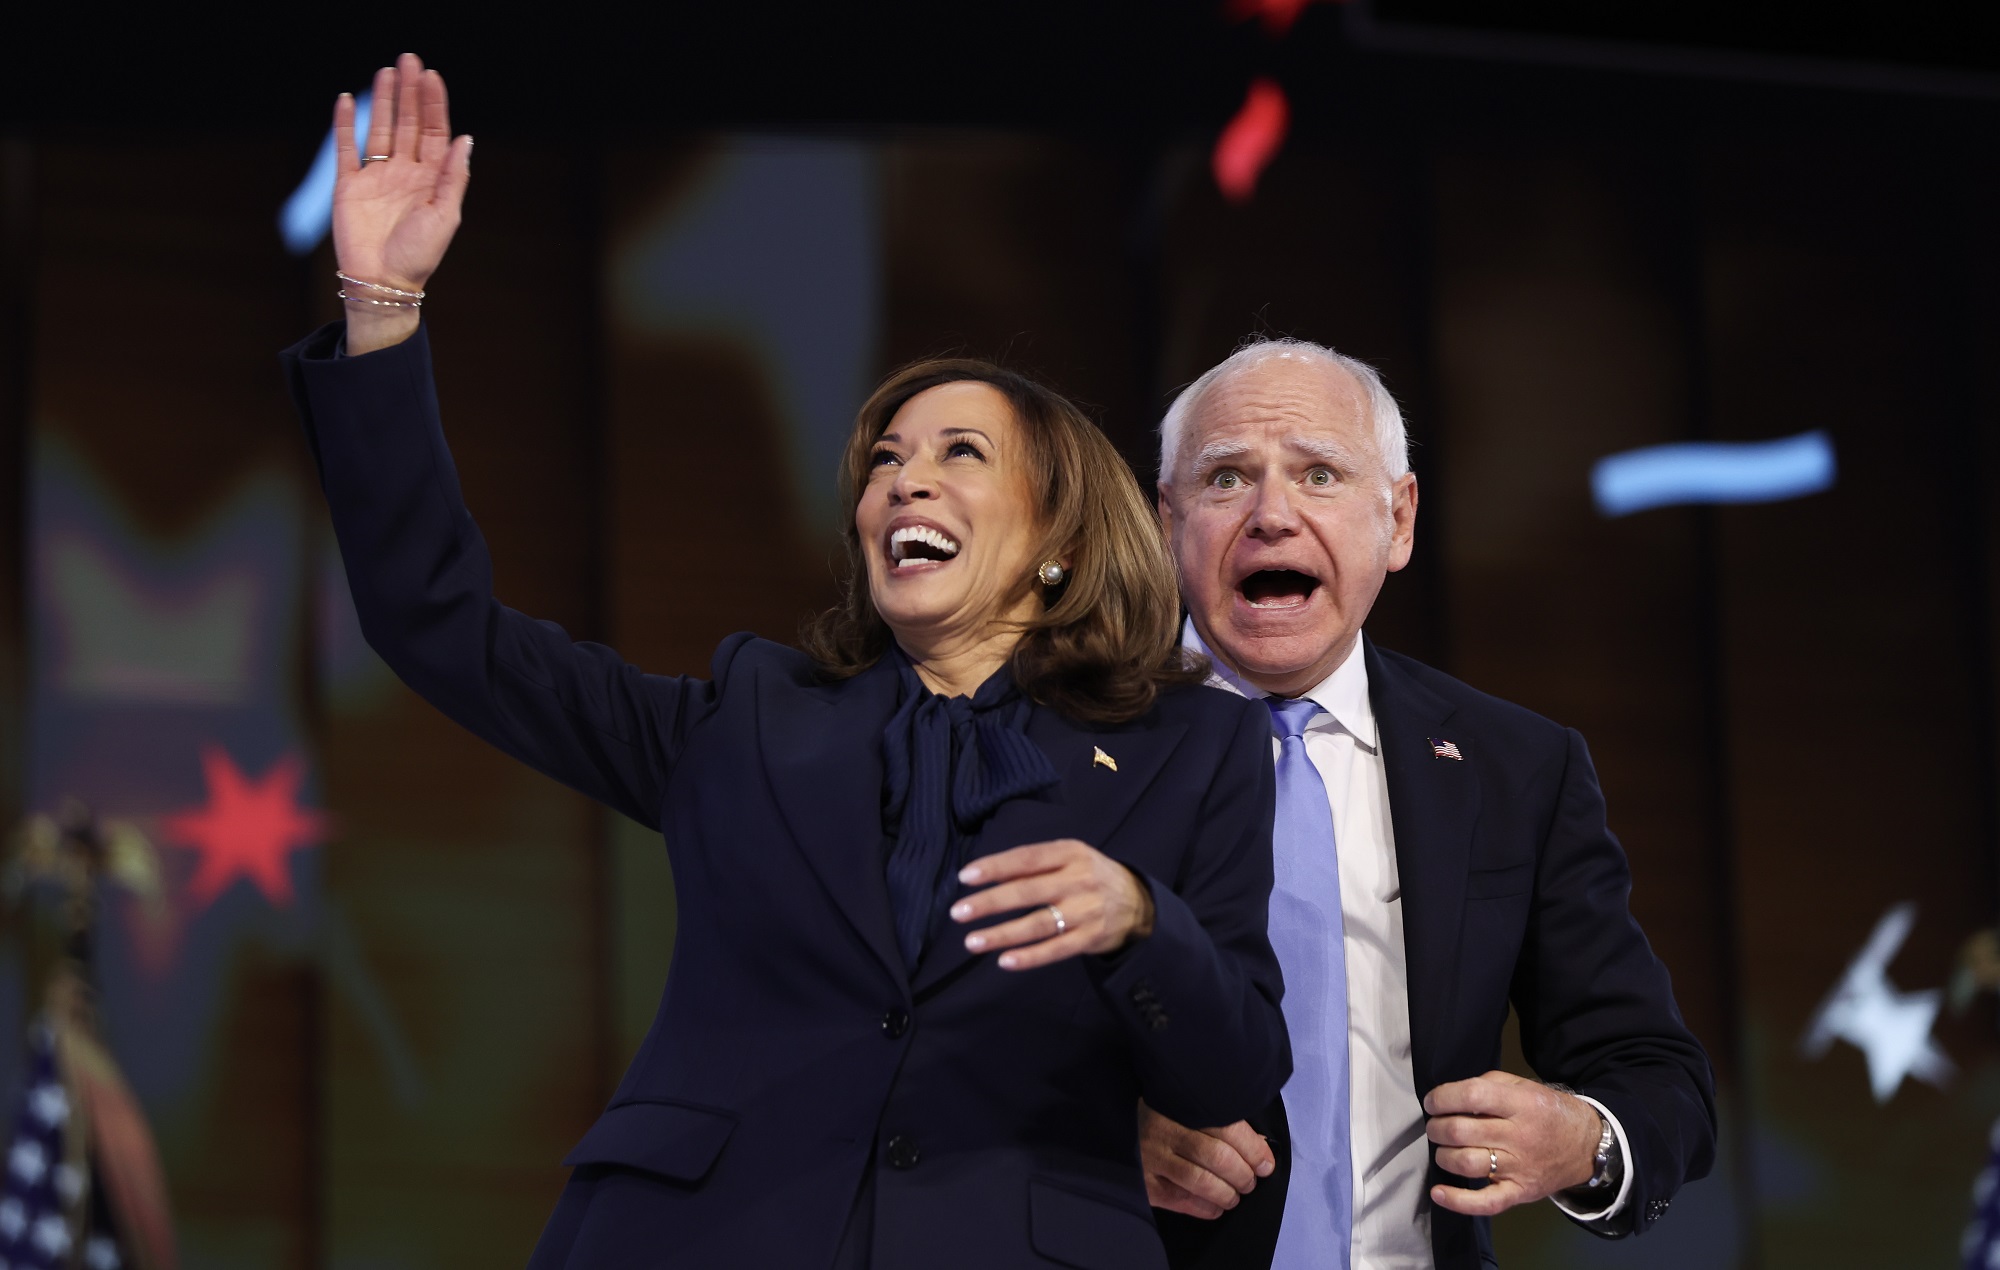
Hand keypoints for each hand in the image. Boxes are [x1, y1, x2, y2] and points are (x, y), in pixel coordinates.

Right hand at [331, 53, 472, 352]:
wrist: (382, 282)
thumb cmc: (418, 255)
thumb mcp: (445, 215)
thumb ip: (452, 177)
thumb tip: (465, 138)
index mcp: (431, 180)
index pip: (435, 133)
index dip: (434, 105)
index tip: (432, 77)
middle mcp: (405, 173)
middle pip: (409, 124)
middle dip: (410, 93)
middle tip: (409, 60)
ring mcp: (377, 177)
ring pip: (381, 129)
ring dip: (384, 101)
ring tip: (387, 71)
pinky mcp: (349, 185)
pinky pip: (346, 148)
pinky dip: (346, 124)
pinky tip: (349, 100)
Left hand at [950, 839, 1155, 969]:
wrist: (1138, 902)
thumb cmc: (1089, 875)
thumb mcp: (1069, 856)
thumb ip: (1034, 862)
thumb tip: (985, 873)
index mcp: (1070, 853)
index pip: (1027, 858)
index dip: (996, 866)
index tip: (966, 876)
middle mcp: (1078, 880)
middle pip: (1028, 892)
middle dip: (990, 902)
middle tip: (959, 912)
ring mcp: (1085, 911)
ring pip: (1038, 924)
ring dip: (1003, 934)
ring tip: (972, 942)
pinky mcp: (1090, 938)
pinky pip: (1056, 950)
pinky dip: (1030, 957)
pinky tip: (1005, 961)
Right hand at [1138, 1102, 1273, 1218]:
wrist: (1113, 1126)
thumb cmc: (1160, 1114)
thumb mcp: (1184, 1105)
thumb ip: (1218, 1120)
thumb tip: (1259, 1147)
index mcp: (1178, 1105)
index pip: (1226, 1127)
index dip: (1253, 1149)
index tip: (1266, 1163)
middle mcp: (1163, 1131)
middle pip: (1216, 1156)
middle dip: (1243, 1174)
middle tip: (1251, 1180)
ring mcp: (1151, 1158)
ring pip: (1200, 1181)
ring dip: (1227, 1193)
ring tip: (1235, 1195)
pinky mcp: (1143, 1183)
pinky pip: (1181, 1201)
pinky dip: (1206, 1208)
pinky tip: (1216, 1207)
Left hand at [1423, 1071, 1601, 1215]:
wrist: (1587, 1146)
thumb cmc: (1549, 1112)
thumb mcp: (1524, 1087)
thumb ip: (1489, 1085)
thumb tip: (1451, 1096)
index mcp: (1521, 1104)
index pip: (1472, 1096)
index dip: (1443, 1097)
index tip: (1432, 1102)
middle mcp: (1519, 1136)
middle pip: (1462, 1131)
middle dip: (1437, 1127)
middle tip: (1436, 1125)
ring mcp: (1519, 1168)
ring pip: (1467, 1163)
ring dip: (1443, 1155)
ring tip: (1444, 1148)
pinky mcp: (1520, 1192)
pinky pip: (1486, 1203)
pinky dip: (1458, 1201)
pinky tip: (1439, 1192)